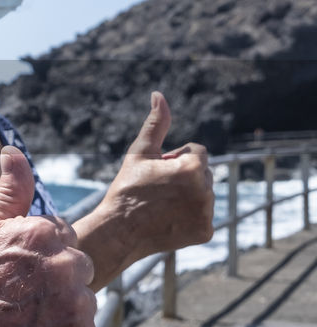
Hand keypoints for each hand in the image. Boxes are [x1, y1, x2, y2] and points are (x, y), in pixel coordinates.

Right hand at [0, 146, 95, 326]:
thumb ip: (12, 189)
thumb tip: (13, 152)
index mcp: (47, 233)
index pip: (63, 237)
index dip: (39, 253)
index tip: (16, 270)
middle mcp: (67, 266)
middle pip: (77, 266)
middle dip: (56, 277)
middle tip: (21, 294)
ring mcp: (75, 305)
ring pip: (82, 297)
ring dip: (62, 306)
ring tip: (27, 316)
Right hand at [76, 91, 214, 287]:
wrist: (118, 231)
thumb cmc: (126, 189)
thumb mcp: (139, 153)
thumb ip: (156, 124)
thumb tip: (159, 95)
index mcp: (193, 168)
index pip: (197, 152)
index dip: (174, 159)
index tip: (156, 172)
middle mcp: (206, 190)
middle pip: (203, 173)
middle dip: (184, 177)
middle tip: (157, 190)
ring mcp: (207, 213)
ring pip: (204, 194)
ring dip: (188, 195)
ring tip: (161, 205)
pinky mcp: (205, 232)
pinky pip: (204, 216)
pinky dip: (190, 217)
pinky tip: (169, 220)